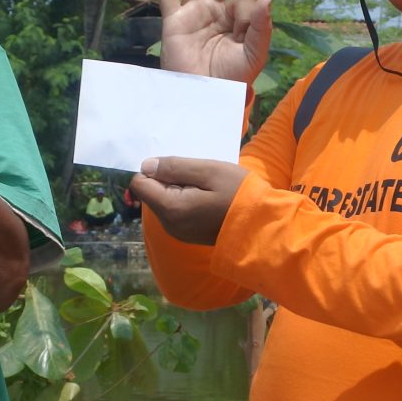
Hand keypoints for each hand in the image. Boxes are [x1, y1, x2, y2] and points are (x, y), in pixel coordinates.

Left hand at [131, 157, 249, 245]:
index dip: (154, 169)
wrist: (261, 227)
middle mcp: (168, 224)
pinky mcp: (188, 235)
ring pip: (164, 201)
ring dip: (179, 189)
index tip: (179, 166)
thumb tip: (146, 165)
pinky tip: (208, 198)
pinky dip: (186, 200)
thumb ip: (174, 167)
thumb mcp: (208, 171)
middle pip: (152, 193)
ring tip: (206, 186)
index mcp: (170, 208)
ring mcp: (178, 232)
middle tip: (198, 175)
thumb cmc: (238, 193)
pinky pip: (176, 211)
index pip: (140, 183)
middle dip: (168, 180)